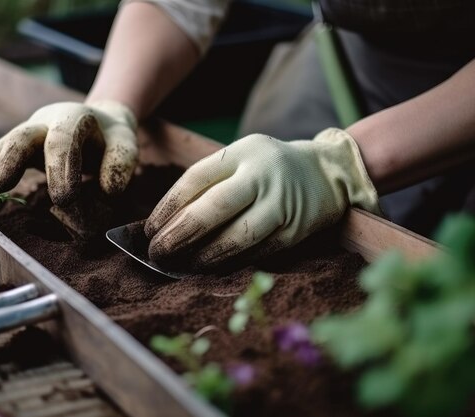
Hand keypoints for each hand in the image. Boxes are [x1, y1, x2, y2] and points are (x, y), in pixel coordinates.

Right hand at [0, 101, 137, 204]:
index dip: (61, 168)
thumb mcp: (125, 144)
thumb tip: (109, 191)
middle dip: (11, 159)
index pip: (64, 140)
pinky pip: (1, 157)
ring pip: (6, 145)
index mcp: (74, 117)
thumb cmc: (112, 137)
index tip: (63, 199)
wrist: (100, 120)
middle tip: (2, 186)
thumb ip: (120, 164)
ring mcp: (29, 132)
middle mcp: (46, 121)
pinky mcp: (20, 147)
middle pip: (22, 135)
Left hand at [145, 128, 380, 268]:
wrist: (325, 172)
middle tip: (158, 253)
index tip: (148, 230)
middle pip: (215, 207)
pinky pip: (257, 252)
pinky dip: (231, 263)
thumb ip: (209, 183)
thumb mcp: (240, 159)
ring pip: (238, 236)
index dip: (168, 207)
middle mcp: (263, 175)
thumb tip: (166, 222)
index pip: (196, 179)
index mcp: (242, 152)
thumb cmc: (267, 168)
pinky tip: (211, 269)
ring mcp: (282, 203)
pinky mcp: (295, 230)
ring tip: (181, 266)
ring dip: (204, 256)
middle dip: (181, 234)